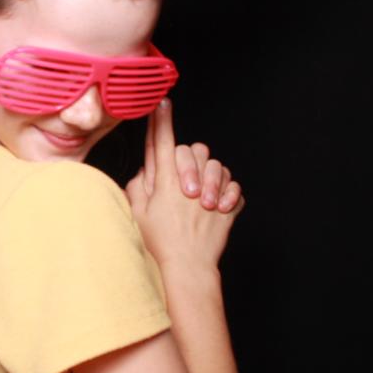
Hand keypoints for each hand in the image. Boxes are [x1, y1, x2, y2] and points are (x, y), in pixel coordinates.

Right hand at [126, 100, 243, 268]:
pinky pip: (234, 187)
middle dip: (188, 158)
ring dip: (210, 176)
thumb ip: (138, 187)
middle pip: (192, 150)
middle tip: (183, 182)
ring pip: (217, 165)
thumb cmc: (160, 244)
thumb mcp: (137, 214)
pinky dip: (228, 193)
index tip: (162, 104)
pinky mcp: (228, 207)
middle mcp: (190, 183)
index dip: (161, 122)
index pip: (161, 143)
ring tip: (202, 198)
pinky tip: (217, 205)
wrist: (188, 268)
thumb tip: (145, 170)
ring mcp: (211, 194)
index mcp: (166, 182)